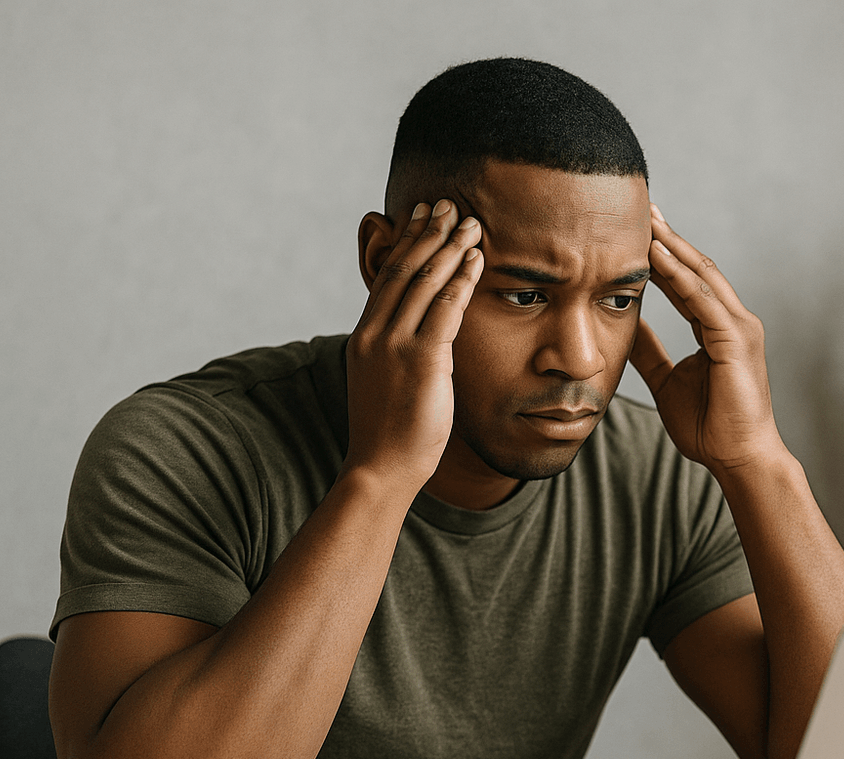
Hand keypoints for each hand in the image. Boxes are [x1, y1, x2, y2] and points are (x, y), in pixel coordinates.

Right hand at [344, 200, 483, 485]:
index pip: (388, 277)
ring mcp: (395, 345)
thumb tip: (430, 336)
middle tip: (448, 205)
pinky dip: (462, 279)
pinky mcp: (421, 360)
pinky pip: (445, 308)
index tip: (422, 217)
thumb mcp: (388, 382)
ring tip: (470, 223)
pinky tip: (477, 260)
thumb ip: (404, 352)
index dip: (407, 243)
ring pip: (424, 281)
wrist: (380, 468)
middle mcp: (376, 333)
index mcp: (365, 336)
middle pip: (404, 268)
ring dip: (450, 247)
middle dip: (428, 233)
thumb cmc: (390, 434)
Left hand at [630, 205, 785, 474]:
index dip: (663, 255)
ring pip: (702, 275)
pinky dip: (679, 276)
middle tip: (640, 208)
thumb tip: (624, 327)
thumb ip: (649, 351)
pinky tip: (656, 257)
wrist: (736, 458)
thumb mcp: (665, 380)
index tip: (636, 231)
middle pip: (697, 267)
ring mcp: (740, 327)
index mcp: (718, 328)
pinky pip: (703, 300)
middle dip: (668, 238)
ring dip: (672, 246)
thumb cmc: (709, 427)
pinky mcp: (737, 340)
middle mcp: (733, 320)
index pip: (688, 281)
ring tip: (645, 221)